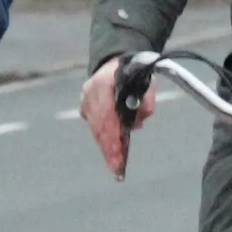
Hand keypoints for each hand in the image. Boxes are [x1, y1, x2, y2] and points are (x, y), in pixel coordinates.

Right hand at [82, 57, 154, 177]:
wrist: (118, 62)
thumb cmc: (135, 74)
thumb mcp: (147, 83)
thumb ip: (147, 101)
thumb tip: (137, 123)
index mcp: (105, 82)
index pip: (107, 115)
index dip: (112, 137)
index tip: (118, 155)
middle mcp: (91, 91)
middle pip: (99, 126)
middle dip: (109, 149)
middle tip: (117, 169)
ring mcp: (85, 98)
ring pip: (95, 128)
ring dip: (105, 147)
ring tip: (115, 164)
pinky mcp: (84, 104)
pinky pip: (93, 126)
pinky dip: (102, 139)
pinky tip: (110, 152)